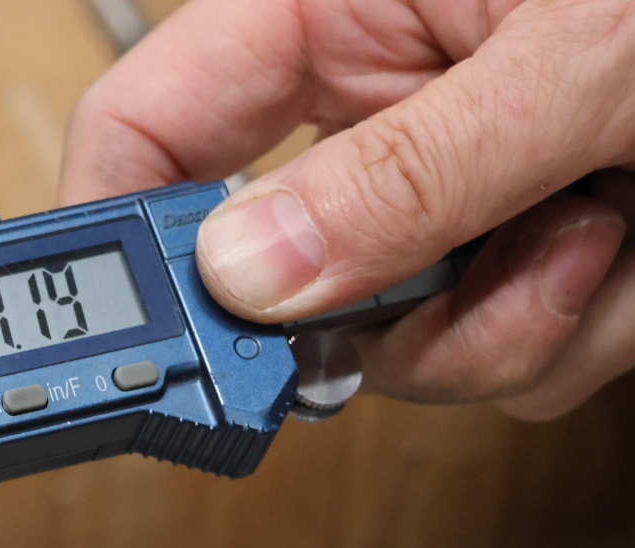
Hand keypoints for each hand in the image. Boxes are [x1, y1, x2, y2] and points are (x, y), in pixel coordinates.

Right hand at [60, 0, 634, 419]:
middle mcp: (372, 103)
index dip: (123, 240)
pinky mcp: (512, 246)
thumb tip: (254, 278)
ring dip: (508, 322)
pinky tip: (621, 243)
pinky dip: (570, 329)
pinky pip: (493, 352)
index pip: (144, 132)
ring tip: (597, 227)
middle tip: (427, 297)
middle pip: (272, 277)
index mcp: (329, 10)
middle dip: (376, 313)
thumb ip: (409, 173)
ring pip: (396, 340)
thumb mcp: (577, 53)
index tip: (152, 343)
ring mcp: (442, 188)